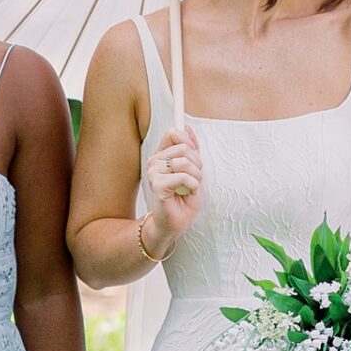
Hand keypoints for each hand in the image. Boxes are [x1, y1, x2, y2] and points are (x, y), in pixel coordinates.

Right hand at [143, 126, 202, 251]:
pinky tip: (188, 192)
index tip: (195, 156)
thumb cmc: (183, 200)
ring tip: (191, 186)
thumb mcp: (193, 170)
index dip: (188, 141)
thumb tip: (187, 126)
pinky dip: (192, 184)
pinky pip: (182, 176)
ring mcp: (154, 172)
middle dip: (197, 163)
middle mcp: (155, 161)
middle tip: (195, 178)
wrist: (175, 224)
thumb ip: (191, 149)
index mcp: (162, 156)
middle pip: (183, 147)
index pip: (173, 133)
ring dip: (195, 175)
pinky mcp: (157, 185)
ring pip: (183, 161)